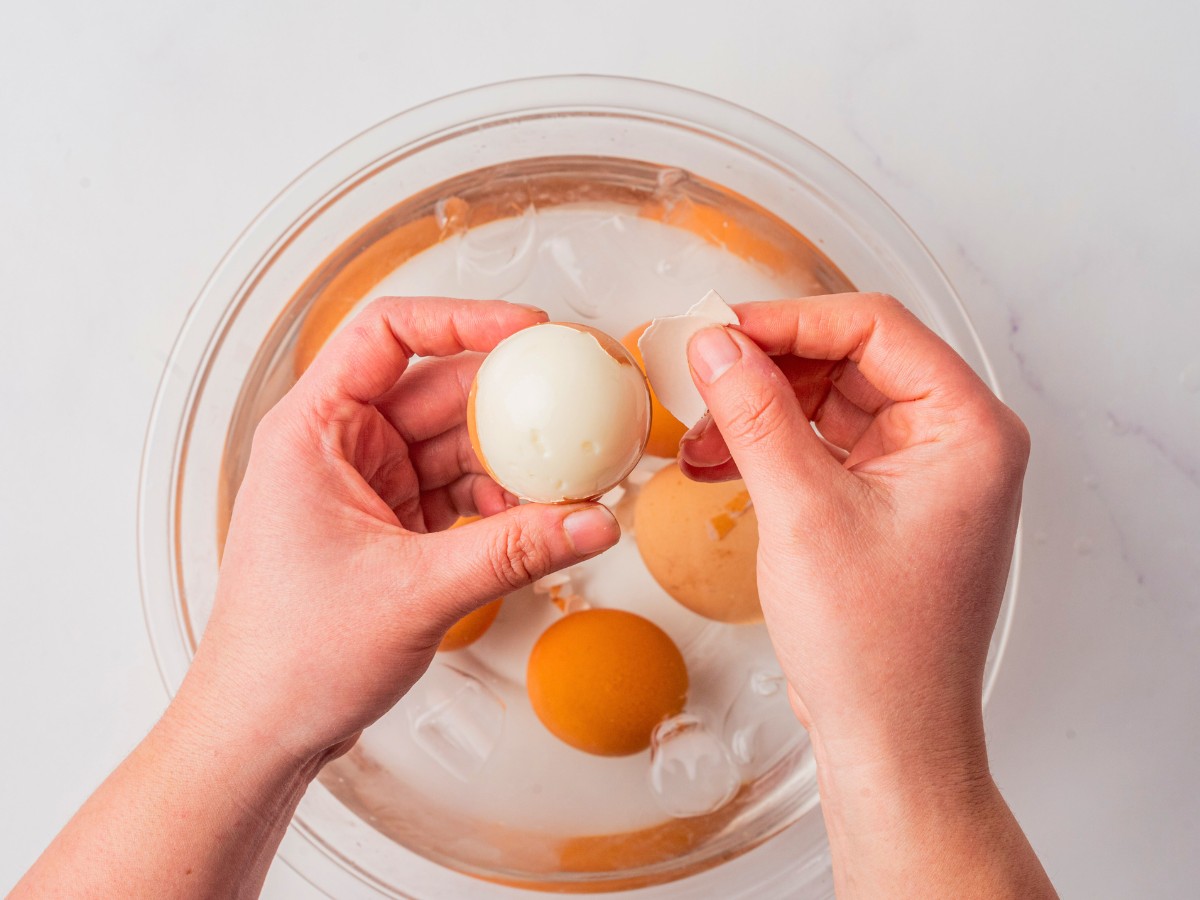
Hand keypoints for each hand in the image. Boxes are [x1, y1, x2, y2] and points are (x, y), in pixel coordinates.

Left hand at [181, 296, 620, 763]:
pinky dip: (500, 502)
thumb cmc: (290, 656)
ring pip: (455, 444)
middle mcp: (339, 448)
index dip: (462, 319)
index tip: (528, 332)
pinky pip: (458, 491)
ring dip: (512, 461)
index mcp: (314, 431)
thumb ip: (514, 552)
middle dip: (509, 402)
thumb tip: (591, 521)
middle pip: (438, 390)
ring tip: (570, 480)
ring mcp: (367, 487)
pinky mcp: (391, 526)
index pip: (388, 333)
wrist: (263, 730)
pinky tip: (540, 520)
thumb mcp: (416, 593)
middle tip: (575, 406)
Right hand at [680, 293, 1051, 896]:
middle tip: (698, 376)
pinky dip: (770, 448)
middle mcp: (953, 442)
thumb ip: (756, 415)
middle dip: (767, 369)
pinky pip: (823, 447)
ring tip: (699, 435)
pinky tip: (717, 461)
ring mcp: (921, 473)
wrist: (889, 739)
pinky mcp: (886, 502)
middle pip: (850, 360)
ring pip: (829, 403)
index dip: (789, 321)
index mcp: (967, 429)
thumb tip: (716, 345)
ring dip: (760, 411)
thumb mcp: (803, 513)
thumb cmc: (877, 648)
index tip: (720, 330)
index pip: (874, 329)